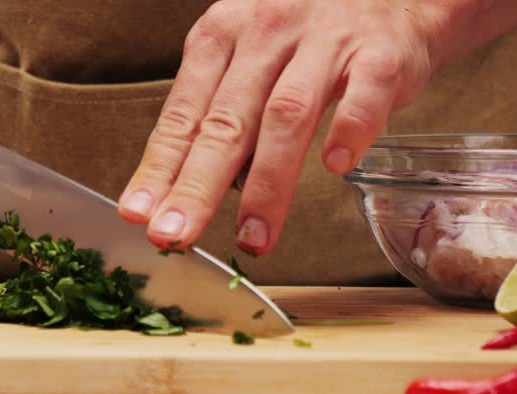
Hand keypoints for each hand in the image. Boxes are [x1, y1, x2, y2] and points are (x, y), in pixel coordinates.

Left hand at [118, 0, 516, 254]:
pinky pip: (363, 96)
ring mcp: (323, 41)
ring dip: (268, 184)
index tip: (137, 214)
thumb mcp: (249, 55)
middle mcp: (266, 34)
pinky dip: (348, 130)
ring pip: (286, 116)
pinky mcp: (379, 53)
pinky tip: (334, 166)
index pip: (183, 113)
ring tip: (253, 236)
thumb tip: (200, 186)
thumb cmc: (307, 33)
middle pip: (225, 121)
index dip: (159, 168)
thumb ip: (224, 113)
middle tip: (175, 234)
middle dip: (196, 186)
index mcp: (222, 35)